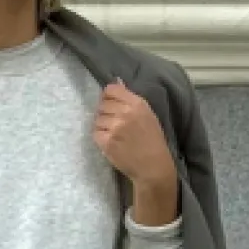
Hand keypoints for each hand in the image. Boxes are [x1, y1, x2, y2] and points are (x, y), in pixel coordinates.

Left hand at [92, 84, 178, 225]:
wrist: (153, 167)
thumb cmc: (153, 140)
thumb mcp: (147, 115)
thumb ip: (130, 99)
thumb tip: (116, 81)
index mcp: (137, 104)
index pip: (111, 89)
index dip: (107, 96)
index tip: (110, 103)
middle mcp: (125, 113)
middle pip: (102, 104)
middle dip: (106, 112)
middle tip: (114, 123)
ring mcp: (115, 127)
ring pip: (97, 119)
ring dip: (103, 126)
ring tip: (114, 134)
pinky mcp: (107, 142)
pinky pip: (95, 132)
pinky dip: (100, 137)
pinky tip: (111, 142)